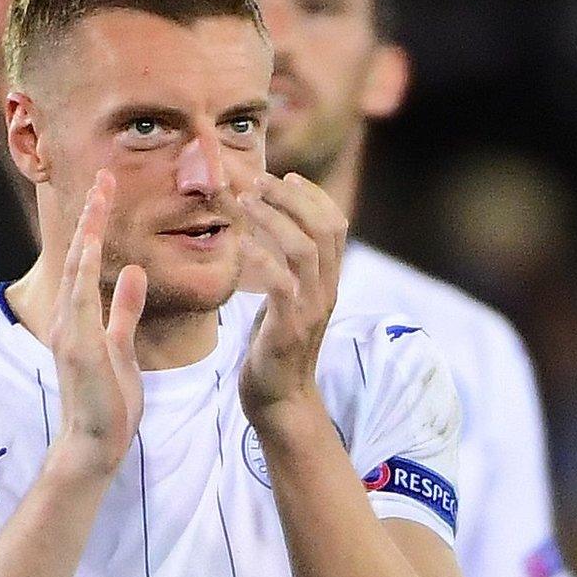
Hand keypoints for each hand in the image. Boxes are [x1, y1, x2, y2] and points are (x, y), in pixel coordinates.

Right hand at [48, 172, 145, 478]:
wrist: (95, 445)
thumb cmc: (109, 401)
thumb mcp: (122, 347)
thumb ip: (125, 310)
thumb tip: (134, 272)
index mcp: (81, 318)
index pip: (88, 261)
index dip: (97, 225)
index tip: (109, 191)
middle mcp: (69, 319)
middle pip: (78, 255)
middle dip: (91, 216)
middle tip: (104, 176)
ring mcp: (70, 333)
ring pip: (77, 271)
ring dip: (87, 232)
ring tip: (100, 196)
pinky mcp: (78, 349)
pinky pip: (81, 303)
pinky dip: (84, 272)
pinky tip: (91, 246)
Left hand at [237, 173, 347, 420]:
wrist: (280, 401)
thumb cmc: (274, 349)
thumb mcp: (285, 302)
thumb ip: (284, 271)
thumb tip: (262, 238)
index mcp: (327, 281)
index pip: (336, 225)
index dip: (314, 195)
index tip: (286, 175)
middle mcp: (326, 290)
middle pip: (324, 228)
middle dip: (292, 197)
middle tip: (260, 180)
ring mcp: (311, 309)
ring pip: (305, 249)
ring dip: (274, 218)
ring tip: (245, 202)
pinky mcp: (290, 328)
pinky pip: (281, 284)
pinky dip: (261, 258)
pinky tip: (240, 245)